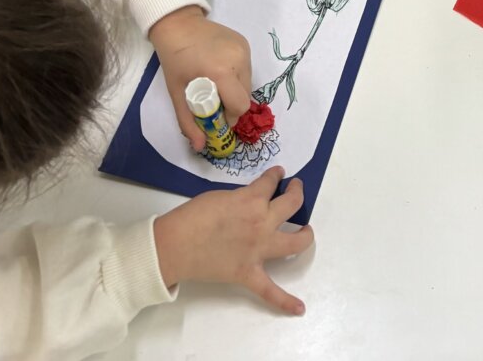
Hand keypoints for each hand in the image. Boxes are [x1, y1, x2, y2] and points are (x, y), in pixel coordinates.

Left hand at [151, 6, 252, 153]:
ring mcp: (244, 50)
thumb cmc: (174, 59)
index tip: (215, 115)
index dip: (229, 116)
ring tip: (216, 84)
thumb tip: (201, 147)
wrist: (177, 23)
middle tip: (214, 101)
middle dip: (232, 104)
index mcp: (221, 73)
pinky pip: (247, 69)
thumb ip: (189, 123)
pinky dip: (237, 75)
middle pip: (246, 96)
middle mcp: (238, 60)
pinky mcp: (245, 43)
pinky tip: (220, 70)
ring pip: (248, 83)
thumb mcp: (177, 93)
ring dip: (235, 90)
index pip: (239, 106)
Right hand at [152, 168, 312, 313]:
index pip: (270, 182)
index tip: (278, 174)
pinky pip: (270, 291)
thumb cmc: (192, 216)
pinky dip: (285, 301)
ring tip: (307, 230)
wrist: (175, 244)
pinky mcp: (249, 273)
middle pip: (291, 205)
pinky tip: (300, 308)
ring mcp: (259, 250)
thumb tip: (250, 204)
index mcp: (251, 200)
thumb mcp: (220, 196)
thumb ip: (241, 198)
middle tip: (295, 190)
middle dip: (296, 193)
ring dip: (305, 236)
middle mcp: (262, 223)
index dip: (275, 176)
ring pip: (294, 243)